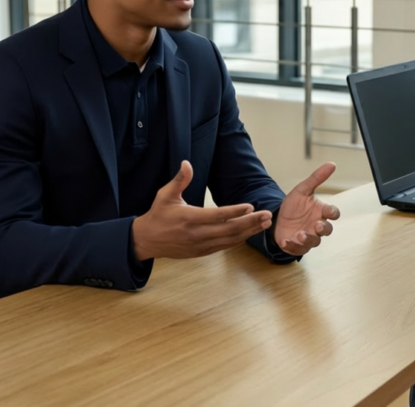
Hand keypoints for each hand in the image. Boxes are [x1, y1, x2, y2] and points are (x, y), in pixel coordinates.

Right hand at [132, 160, 271, 259]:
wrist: (147, 240)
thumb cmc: (158, 215)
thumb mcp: (165, 195)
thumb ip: (179, 180)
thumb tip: (186, 163)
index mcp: (189, 218)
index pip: (217, 216)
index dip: (235, 212)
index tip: (250, 206)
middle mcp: (197, 234)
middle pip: (229, 230)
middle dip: (250, 223)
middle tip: (267, 215)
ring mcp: (201, 245)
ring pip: (230, 240)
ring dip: (249, 232)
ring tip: (264, 223)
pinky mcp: (202, 252)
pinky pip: (224, 246)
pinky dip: (239, 240)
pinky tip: (250, 233)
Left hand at [274, 162, 340, 255]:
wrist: (277, 218)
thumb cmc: (294, 206)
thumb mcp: (302, 190)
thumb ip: (316, 178)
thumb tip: (332, 164)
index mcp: (321, 212)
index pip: (333, 213)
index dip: (332, 213)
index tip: (328, 211)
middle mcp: (317, 226)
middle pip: (327, 230)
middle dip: (323, 229)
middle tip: (316, 225)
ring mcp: (308, 237)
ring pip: (314, 242)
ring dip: (308, 239)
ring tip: (300, 234)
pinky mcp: (297, 246)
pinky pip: (298, 249)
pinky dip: (293, 246)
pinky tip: (286, 241)